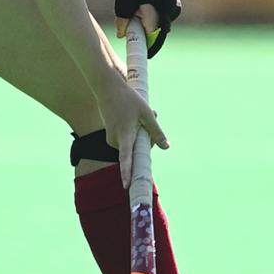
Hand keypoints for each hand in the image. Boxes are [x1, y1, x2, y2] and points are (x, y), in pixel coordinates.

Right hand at [98, 71, 168, 190]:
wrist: (107, 88)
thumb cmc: (129, 99)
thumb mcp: (146, 113)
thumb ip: (156, 131)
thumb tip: (166, 147)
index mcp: (124, 135)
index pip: (125, 158)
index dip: (127, 172)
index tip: (126, 185)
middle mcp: (115, 139)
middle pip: (134, 151)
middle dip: (145, 141)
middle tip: (151, 119)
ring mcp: (111, 137)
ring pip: (130, 145)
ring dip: (139, 135)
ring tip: (139, 116)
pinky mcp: (110, 135)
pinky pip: (125, 140)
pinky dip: (132, 132)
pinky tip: (133, 117)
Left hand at [114, 0, 180, 56]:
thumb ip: (123, 19)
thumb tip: (121, 35)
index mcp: (159, 14)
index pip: (153, 40)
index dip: (146, 50)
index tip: (140, 57)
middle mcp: (170, 13)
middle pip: (157, 33)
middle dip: (146, 35)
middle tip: (133, 31)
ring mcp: (174, 8)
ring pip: (160, 24)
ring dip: (149, 24)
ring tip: (138, 9)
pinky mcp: (175, 4)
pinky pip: (163, 16)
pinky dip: (154, 16)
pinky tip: (145, 4)